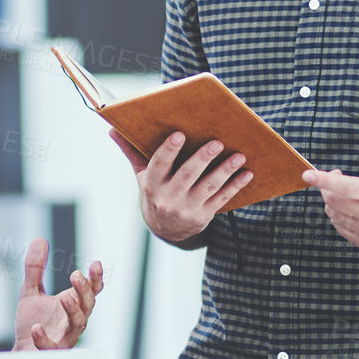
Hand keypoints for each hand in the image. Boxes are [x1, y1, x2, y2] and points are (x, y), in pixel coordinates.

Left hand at [12, 239, 103, 350]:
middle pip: (88, 305)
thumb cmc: (33, 322)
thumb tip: (39, 240)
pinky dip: (44, 338)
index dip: (95, 278)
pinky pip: (52, 346)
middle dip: (84, 290)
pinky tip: (36, 328)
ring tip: (65, 297)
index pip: (91, 291)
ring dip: (73, 310)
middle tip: (76, 275)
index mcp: (73, 304)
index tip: (95, 264)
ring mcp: (65, 337)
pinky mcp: (52, 352)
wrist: (22, 350)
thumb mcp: (31, 291)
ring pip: (77, 325)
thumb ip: (35, 268)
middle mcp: (74, 320)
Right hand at [109, 129, 252, 243]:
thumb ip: (131, 151)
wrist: (165, 229)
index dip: (169, 150)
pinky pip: (221, 199)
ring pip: (208, 187)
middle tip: (217, 142)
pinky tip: (246, 173)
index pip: (158, 165)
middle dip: (202, 158)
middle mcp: (168, 198)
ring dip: (225, 171)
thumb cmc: (154, 192)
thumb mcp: (141, 175)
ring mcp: (187, 208)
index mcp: (151, 184)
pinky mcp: (203, 216)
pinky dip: (235, 186)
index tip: (180, 134)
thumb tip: (112, 129)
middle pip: (186, 175)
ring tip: (239, 156)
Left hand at [301, 137, 358, 249]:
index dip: (324, 180)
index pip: (346, 187)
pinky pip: (339, 227)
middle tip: (335, 176)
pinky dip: (337, 215)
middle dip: (327, 187)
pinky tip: (349, 207)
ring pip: (334, 214)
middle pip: (335, 201)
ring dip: (332, 201)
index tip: (307, 174)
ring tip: (345, 192)